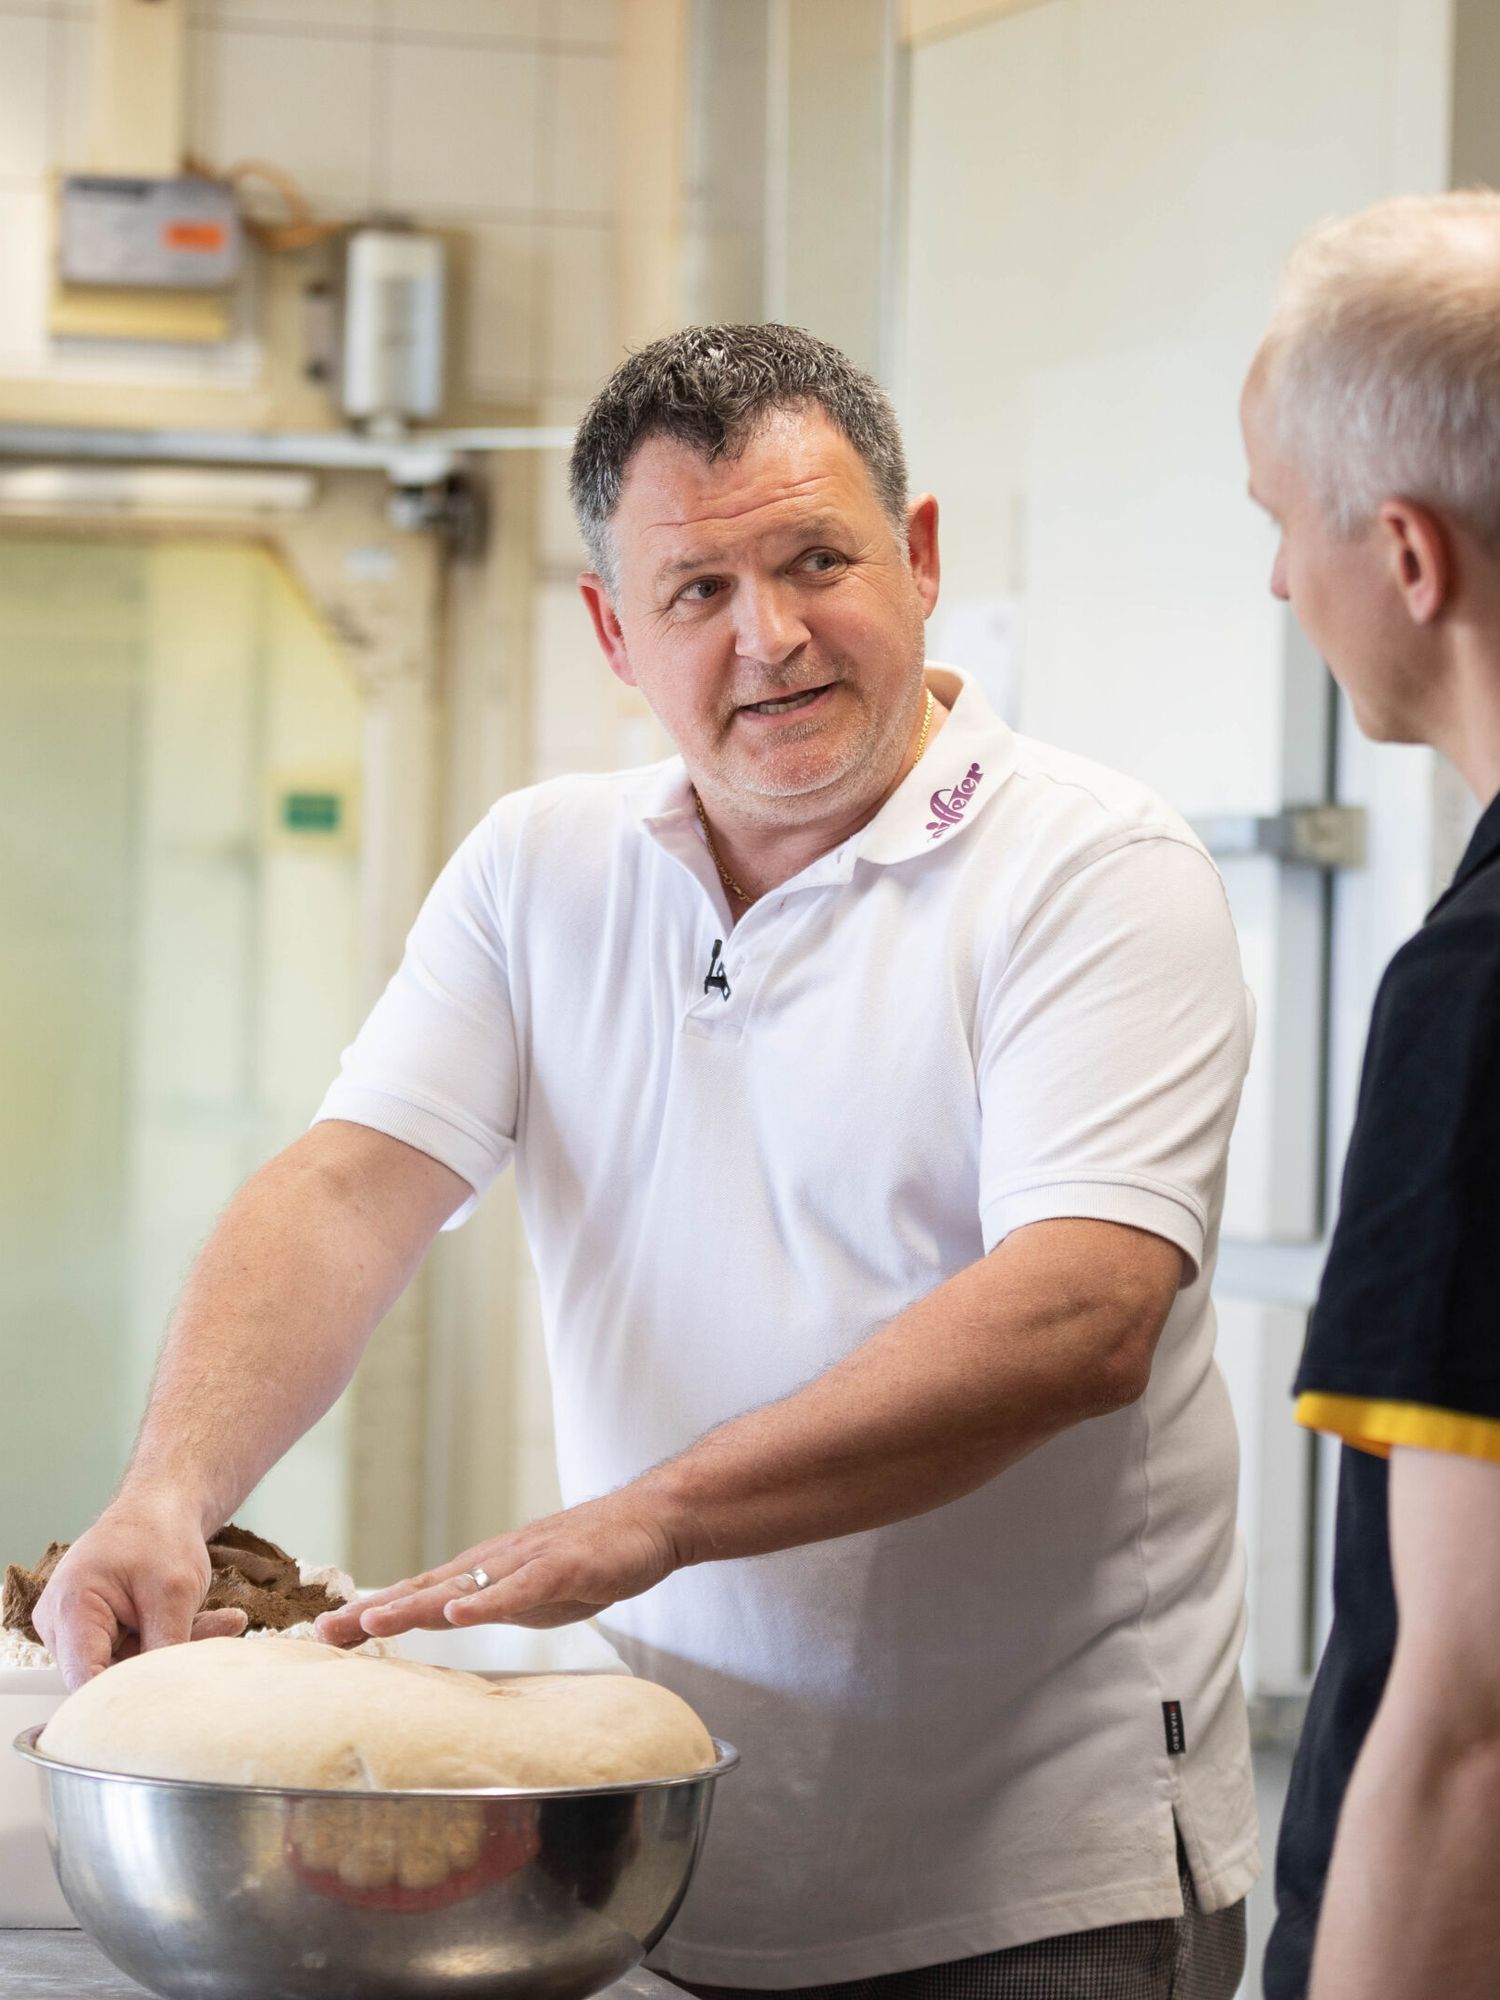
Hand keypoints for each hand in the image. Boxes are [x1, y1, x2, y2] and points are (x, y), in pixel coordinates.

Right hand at [33, 1491, 248, 1691]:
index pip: (85, 1680)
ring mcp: (74, 1630)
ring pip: (124, 1668)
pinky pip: (130, 1656)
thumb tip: (168, 1698)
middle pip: (106, 1676)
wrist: (159, 1508)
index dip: (125, 1697)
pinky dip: (167, 1642)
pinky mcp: (93, 1634)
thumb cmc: (160, 1534)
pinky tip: (206, 1621)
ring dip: (172, 1650)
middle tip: (219, 1636)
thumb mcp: (175, 1592)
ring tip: (221, 1621)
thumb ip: (166, 1647)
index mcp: (71, 1608)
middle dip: (162, 1664)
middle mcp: (60, 1624)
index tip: (171, 1693)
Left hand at [313, 1488, 688, 1645]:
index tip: (323, 1634)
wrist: (647, 1521)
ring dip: (414, 1605)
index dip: (370, 1615)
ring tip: (372, 1623)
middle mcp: (493, 1564)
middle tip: (321, 1633)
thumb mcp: (527, 1593)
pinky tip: (458, 1616)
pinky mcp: (562, 1568)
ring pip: (462, 1589)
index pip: (416, 1595)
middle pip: (423, 1590)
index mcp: (482, 1573)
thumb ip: (489, 1606)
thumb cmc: (588, 1559)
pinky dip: (486, 1603)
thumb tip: (448, 1623)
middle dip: (371, 1614)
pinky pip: (519, 1590)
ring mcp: (525, 1563)